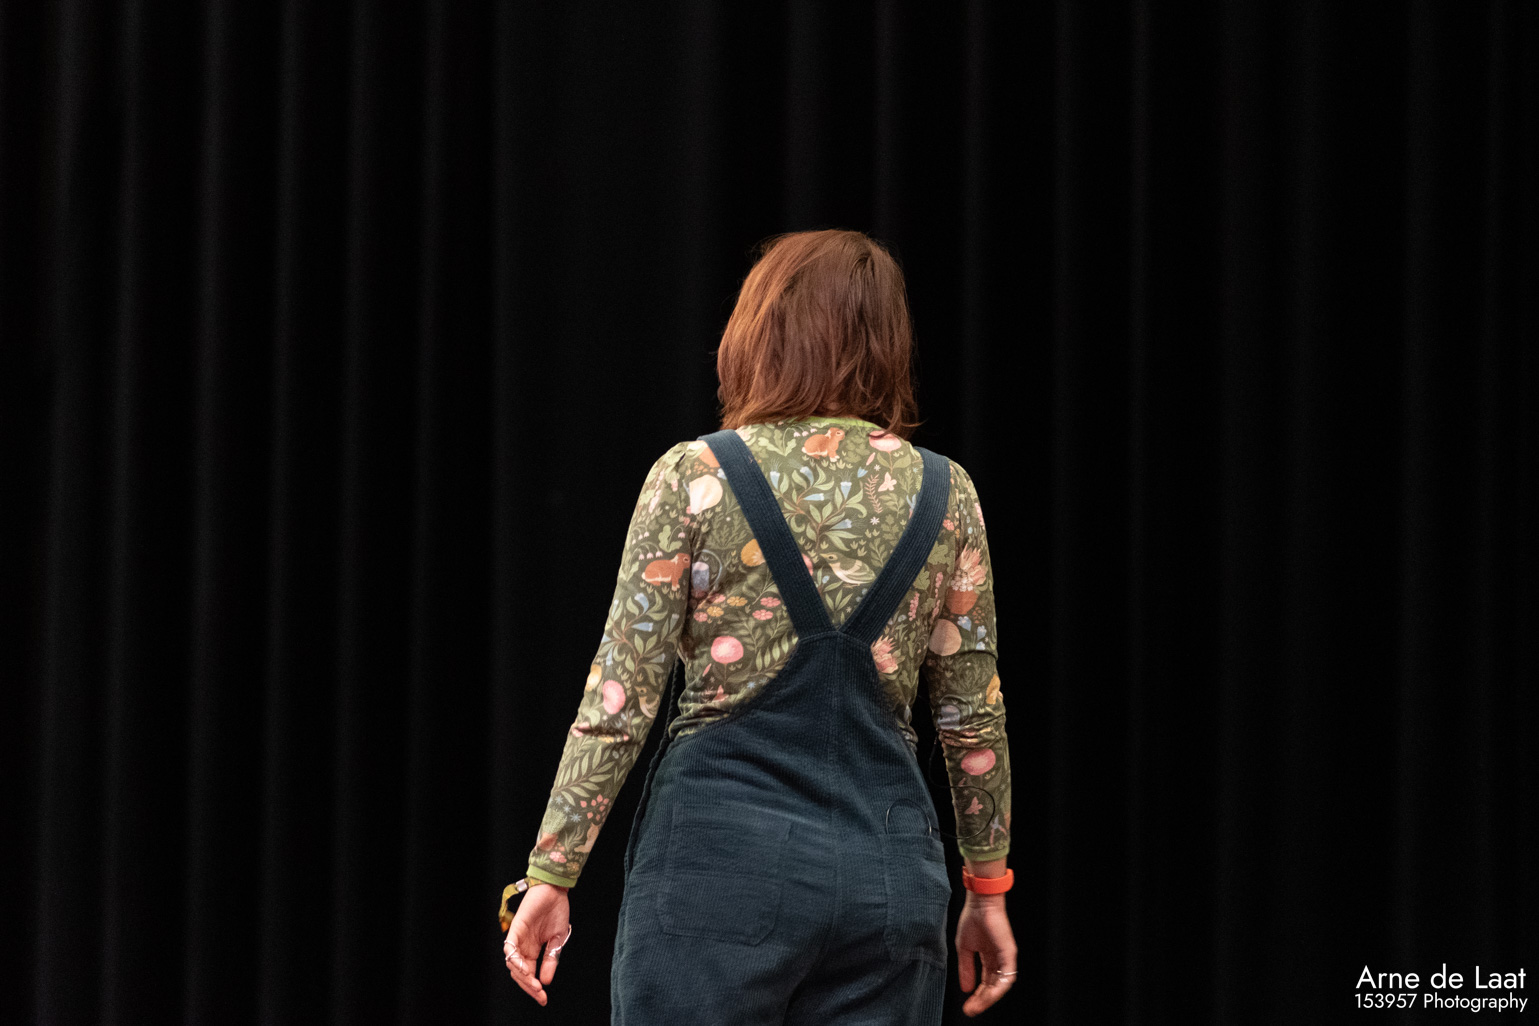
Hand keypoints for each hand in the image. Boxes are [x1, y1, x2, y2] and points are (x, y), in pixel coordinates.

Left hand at [503, 882, 570, 1006]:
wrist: (555, 890)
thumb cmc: (556, 911)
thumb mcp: (557, 940)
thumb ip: (550, 959)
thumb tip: (546, 981)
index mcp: (532, 950)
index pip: (528, 974)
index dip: (534, 988)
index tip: (543, 999)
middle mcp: (523, 946)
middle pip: (519, 973)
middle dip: (529, 986)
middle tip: (540, 995)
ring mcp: (518, 938)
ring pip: (512, 964)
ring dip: (523, 977)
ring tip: (535, 985)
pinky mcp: (516, 928)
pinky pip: (510, 948)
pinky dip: (515, 960)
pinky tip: (524, 969)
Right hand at [955, 893, 1016, 1016]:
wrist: (979, 903)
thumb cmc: (972, 920)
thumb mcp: (964, 948)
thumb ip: (966, 968)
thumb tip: (965, 989)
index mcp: (989, 958)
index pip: (985, 982)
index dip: (976, 995)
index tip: (967, 1007)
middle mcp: (999, 960)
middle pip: (992, 987)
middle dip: (982, 1000)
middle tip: (970, 1011)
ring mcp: (1005, 958)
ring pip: (1000, 985)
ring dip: (989, 998)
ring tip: (977, 1006)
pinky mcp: (1009, 954)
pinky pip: (1006, 977)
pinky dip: (997, 988)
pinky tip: (987, 996)